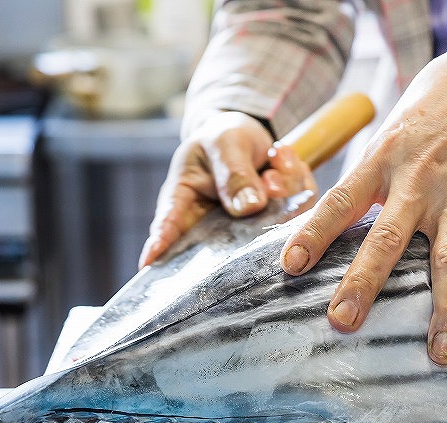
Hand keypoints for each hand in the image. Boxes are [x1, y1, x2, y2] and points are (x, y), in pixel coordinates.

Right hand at [139, 111, 315, 267]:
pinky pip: (295, 209)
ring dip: (281, 187)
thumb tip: (250, 206)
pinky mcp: (277, 222)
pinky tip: (282, 158)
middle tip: (269, 180)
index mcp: (185, 200)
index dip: (160, 244)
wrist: (250, 136)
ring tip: (274, 158)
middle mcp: (214, 224)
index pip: (168, 224)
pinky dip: (296, 181)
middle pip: (228, 241)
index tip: (149, 262)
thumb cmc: (222, 139)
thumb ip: (235, 173)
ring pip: (272, 223)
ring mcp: (247, 228)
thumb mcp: (224, 143)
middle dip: (257, 212)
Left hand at [280, 0, 446, 364]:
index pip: (340, 201)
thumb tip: (321, 222)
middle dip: (365, 281)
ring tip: (441, 352)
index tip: (289, 266)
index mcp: (384, 161)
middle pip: (389, 238)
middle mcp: (419, 182)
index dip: (313, 233)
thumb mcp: (388, 133)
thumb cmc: (434, 106)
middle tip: (343, 321)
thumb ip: (364, 180)